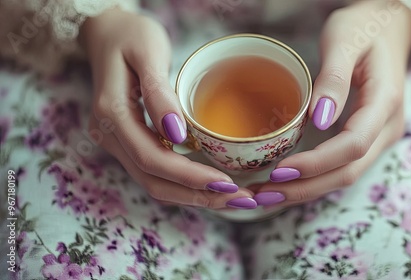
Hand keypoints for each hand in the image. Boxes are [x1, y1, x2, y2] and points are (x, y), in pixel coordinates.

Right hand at [80, 9, 256, 208]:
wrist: (106, 31)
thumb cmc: (130, 36)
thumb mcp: (147, 53)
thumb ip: (158, 94)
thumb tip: (176, 134)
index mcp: (110, 114)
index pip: (151, 158)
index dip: (189, 176)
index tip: (226, 183)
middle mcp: (108, 135)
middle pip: (152, 180)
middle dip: (195, 194)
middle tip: (237, 198)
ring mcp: (114, 142)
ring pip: (152, 182)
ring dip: (190, 195)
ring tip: (229, 197)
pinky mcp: (126, 142)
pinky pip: (153, 172)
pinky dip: (181, 183)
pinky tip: (207, 184)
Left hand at [252, 0, 410, 206]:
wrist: (388, 26)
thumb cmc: (365, 27)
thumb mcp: (346, 40)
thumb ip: (334, 78)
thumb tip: (320, 120)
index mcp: (386, 102)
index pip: (352, 146)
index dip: (316, 163)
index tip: (279, 171)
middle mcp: (389, 126)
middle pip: (349, 171)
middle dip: (306, 187)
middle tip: (264, 194)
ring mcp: (381, 135)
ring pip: (346, 174)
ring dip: (308, 189)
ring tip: (268, 194)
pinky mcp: (369, 136)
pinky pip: (343, 165)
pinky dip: (315, 178)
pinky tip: (289, 181)